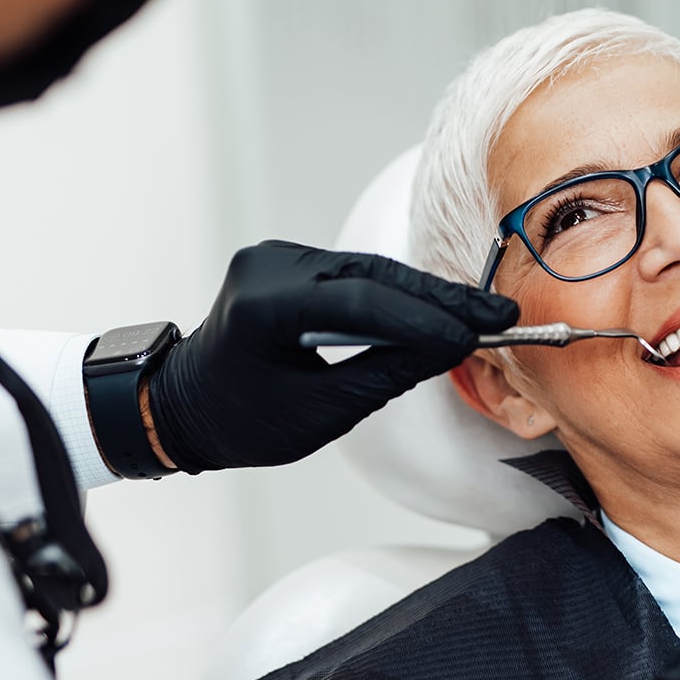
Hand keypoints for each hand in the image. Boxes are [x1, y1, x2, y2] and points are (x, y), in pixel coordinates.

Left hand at [146, 241, 518, 471]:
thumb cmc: (240, 421)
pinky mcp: (290, 262)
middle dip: (439, 300)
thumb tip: (450, 348)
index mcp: (261, 306)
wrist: (182, 406)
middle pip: (372, 276)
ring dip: (426, 295)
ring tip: (481, 314)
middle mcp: (268, 266)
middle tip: (497, 315)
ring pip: (370, 270)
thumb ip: (385, 374)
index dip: (423, 319)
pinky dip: (398, 294)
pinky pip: (356, 274)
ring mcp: (278, 257)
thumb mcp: (319, 414)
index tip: (474, 337)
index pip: (358, 301)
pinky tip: (440, 308)